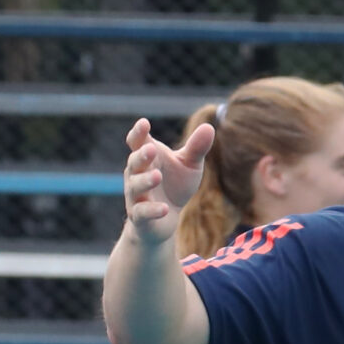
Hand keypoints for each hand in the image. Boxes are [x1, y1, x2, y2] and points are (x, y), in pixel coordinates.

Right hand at [122, 117, 214, 244]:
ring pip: (135, 186)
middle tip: (151, 149)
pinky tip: (165, 209)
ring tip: (157, 176)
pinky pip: (142, 212)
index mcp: (148, 158)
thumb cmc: (175, 186)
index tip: (144, 123)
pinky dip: (152, 210)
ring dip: (145, 181)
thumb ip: (196, 148)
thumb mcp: (189, 166)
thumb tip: (209, 127)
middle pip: (134, 162)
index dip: (138, 133)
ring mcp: (136, 196)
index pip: (137, 142)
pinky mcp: (139, 216)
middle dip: (141, 156)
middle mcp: (136, 174)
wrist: (165, 220)